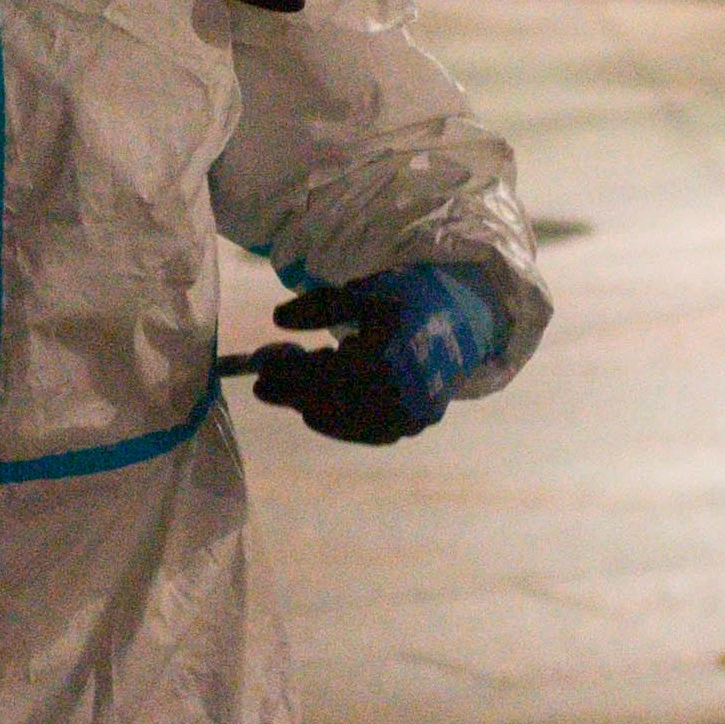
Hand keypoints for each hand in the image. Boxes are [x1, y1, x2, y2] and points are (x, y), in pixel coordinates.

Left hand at [245, 264, 499, 447]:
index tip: (259, 373)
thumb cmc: (407, 298)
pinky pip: (368, 431)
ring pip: (347, 422)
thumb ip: (319, 306)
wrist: (465, 316)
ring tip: (307, 383)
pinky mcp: (416, 423)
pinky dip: (343, 420)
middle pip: (331, 403)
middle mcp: (401, 390)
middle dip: (294, 394)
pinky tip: (329, 402)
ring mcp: (411, 412)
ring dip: (317, 406)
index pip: (322, 376)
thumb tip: (278, 320)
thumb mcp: (362, 292)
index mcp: (388, 353)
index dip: (287, 377)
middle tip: (267, 386)